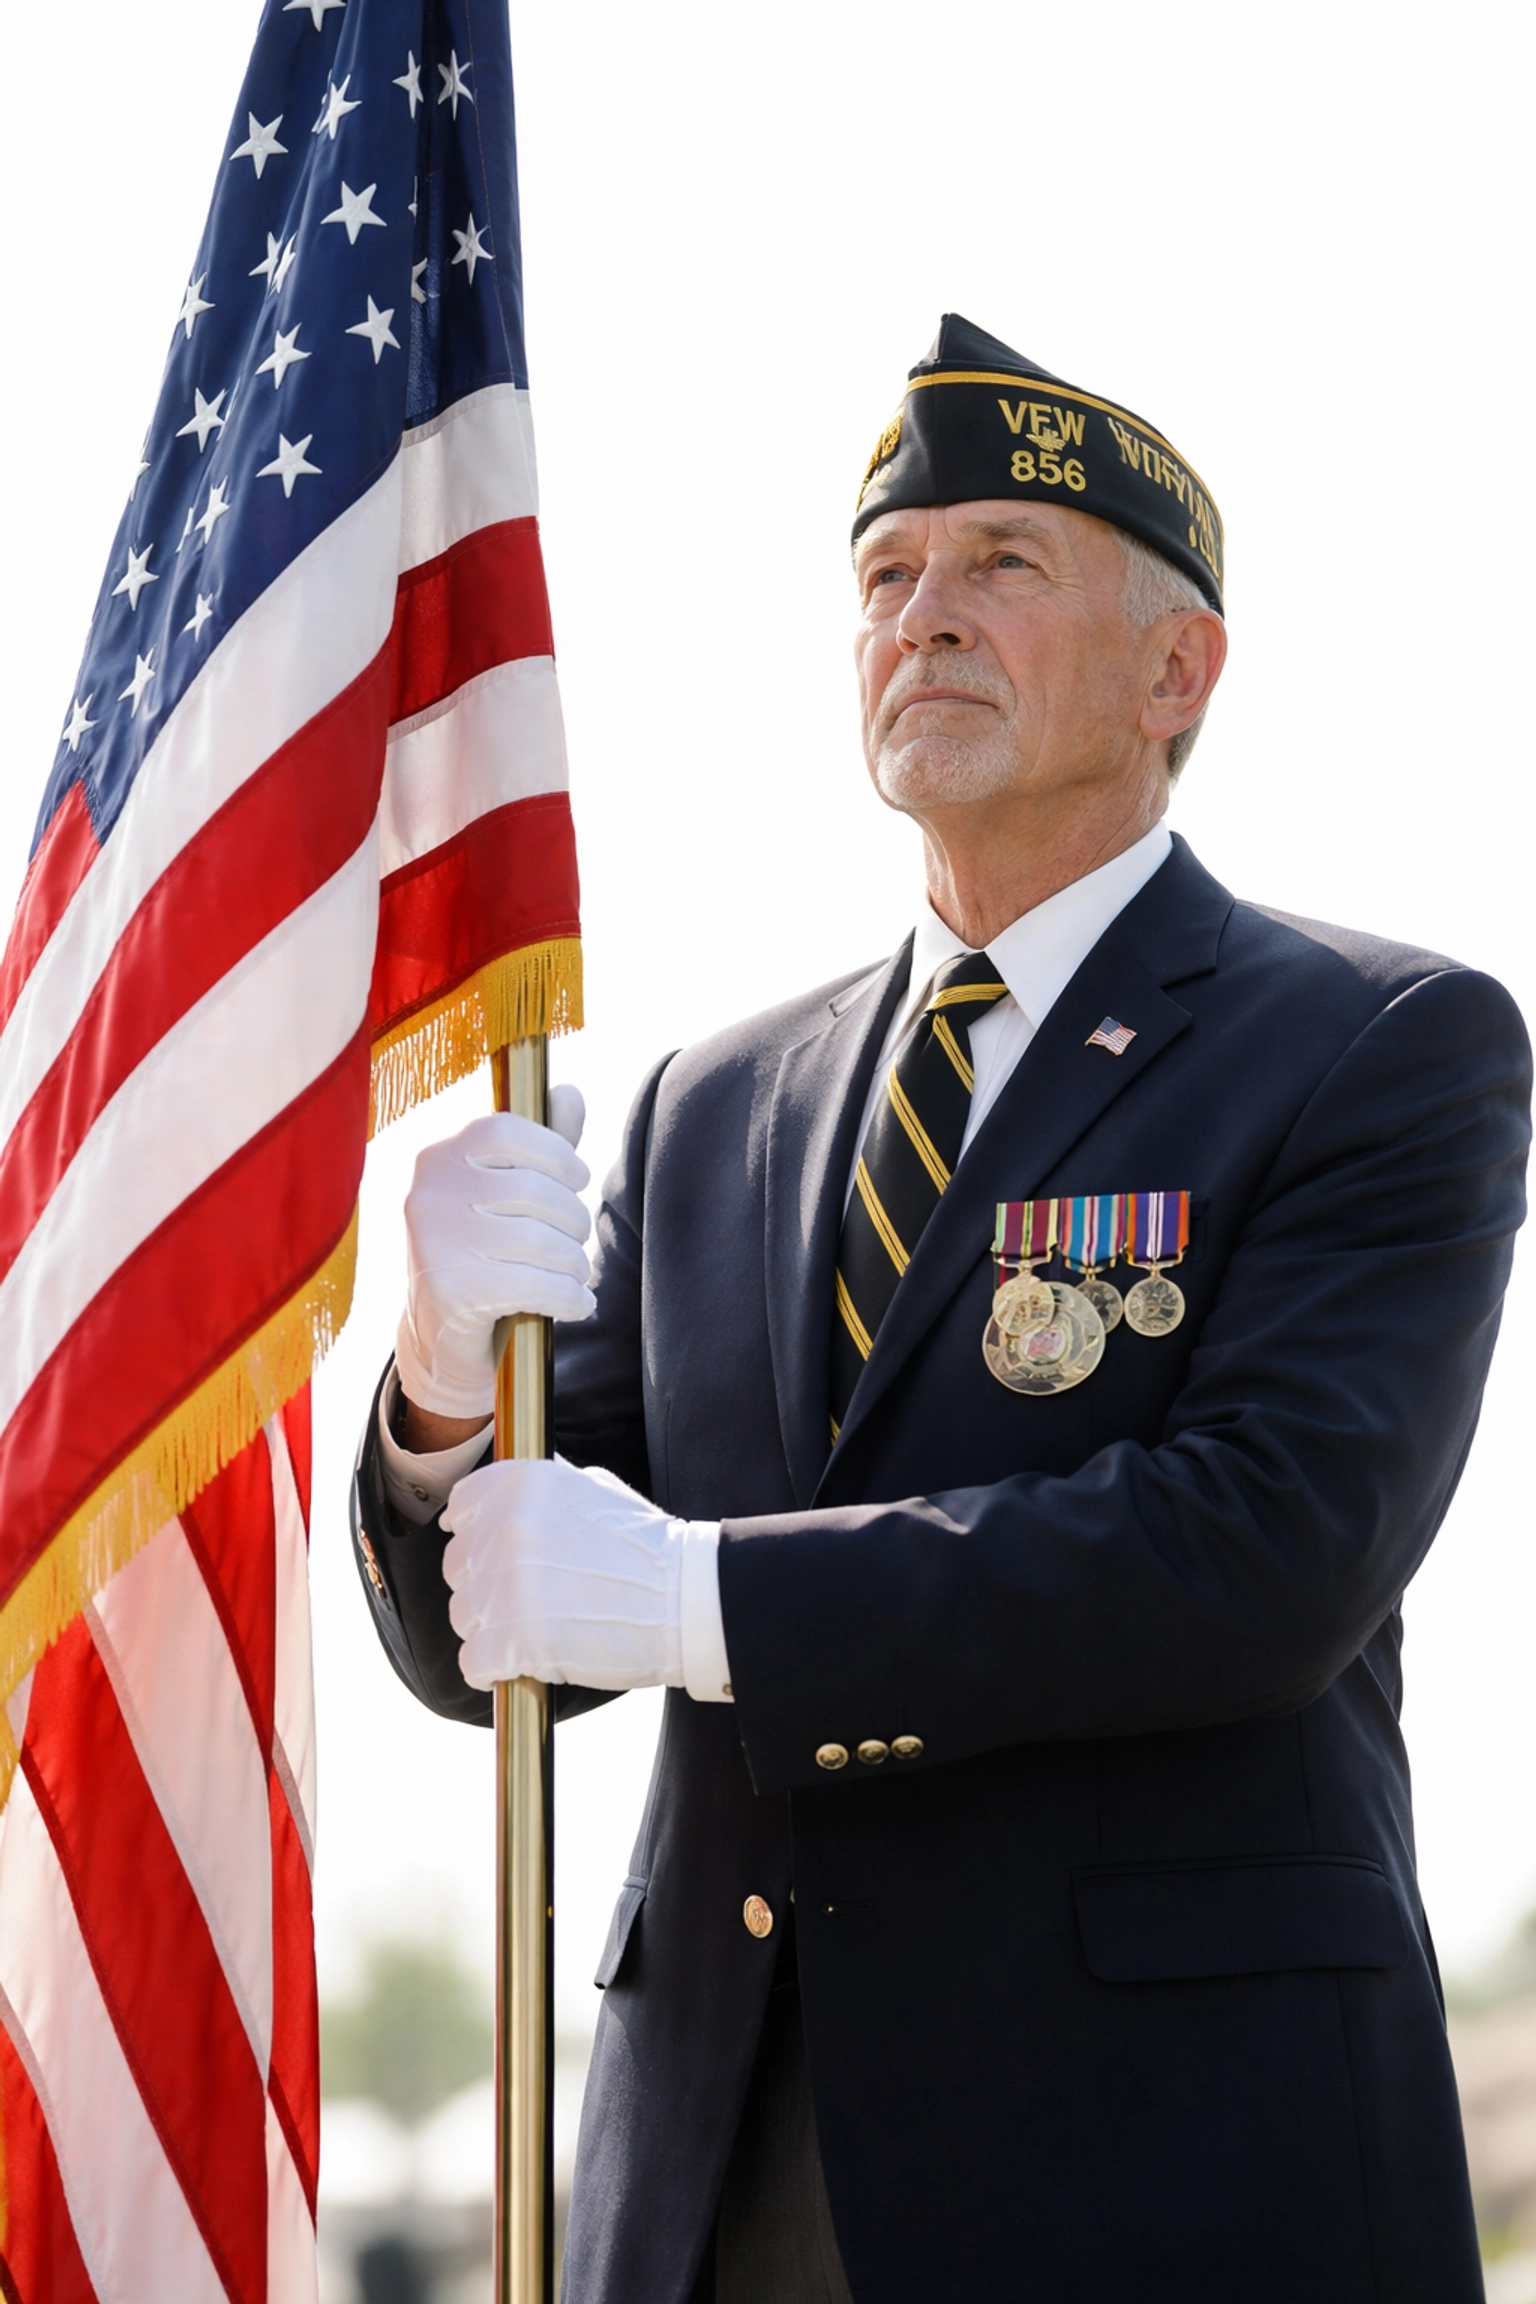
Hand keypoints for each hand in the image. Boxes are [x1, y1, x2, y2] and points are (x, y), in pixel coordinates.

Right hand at [395, 1086, 592, 1422]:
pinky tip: (575, 1304)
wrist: (440, 1335)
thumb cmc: (481, 1252)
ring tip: (575, 1277)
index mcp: (439, 1159)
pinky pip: (538, 1286)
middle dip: (573, 1221)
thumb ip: (539, 1146)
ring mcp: (436, 1243)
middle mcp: (429, 1194)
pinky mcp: (452, 1292)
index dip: (557, 1153)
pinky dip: (571, 1298)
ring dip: (574, 1265)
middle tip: (576, 1243)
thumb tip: (570, 1094)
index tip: (577, 1181)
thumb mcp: (505, 1193)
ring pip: (542, 1242)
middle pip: (534, 1191)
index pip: (506, 1130)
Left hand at [442, 1457, 690, 1691]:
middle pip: (458, 1566)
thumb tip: (510, 1487)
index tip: (485, 1553)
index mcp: (522, 1486)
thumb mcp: (598, 1489)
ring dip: (491, 1629)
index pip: (461, 1507)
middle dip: (485, 1586)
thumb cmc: (649, 1550)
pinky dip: (490, 1669)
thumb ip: (546, 1486)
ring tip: (535, 1633)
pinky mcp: (513, 1640)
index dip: (471, 1532)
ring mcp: (507, 1585)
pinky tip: (520, 1666)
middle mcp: (506, 1529)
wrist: (686, 1600)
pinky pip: (472, 1661)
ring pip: (464, 1615)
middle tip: (525, 1601)